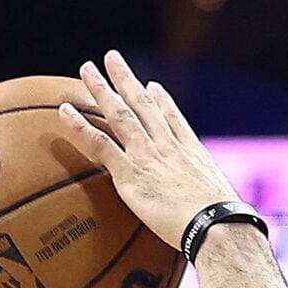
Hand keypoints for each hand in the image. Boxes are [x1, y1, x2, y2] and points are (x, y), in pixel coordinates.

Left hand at [57, 50, 238, 251]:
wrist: (214, 226)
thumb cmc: (222, 228)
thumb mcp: (220, 206)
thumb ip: (209, 202)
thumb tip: (218, 220)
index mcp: (191, 153)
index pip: (174, 119)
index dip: (162, 101)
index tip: (153, 86)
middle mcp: (168, 146)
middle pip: (143, 105)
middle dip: (126, 79)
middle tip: (111, 59)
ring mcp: (147, 157)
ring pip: (120, 114)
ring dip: (101, 89)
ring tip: (86, 70)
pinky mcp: (130, 174)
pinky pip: (100, 144)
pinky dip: (80, 126)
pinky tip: (65, 111)